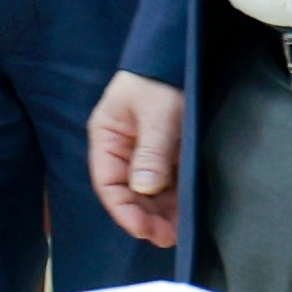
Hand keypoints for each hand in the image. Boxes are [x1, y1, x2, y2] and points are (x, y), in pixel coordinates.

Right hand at [86, 70, 187, 248]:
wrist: (179, 54)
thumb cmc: (159, 79)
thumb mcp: (157, 115)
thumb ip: (150, 152)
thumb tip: (144, 190)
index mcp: (108, 139)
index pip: (108, 184)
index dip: (123, 211)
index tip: (143, 230)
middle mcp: (122, 150)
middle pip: (128, 193)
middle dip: (145, 217)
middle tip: (167, 237)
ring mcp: (144, 152)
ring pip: (148, 191)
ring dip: (161, 212)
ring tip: (178, 231)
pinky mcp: (164, 152)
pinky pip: (166, 182)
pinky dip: (173, 198)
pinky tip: (184, 212)